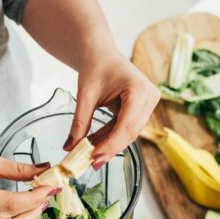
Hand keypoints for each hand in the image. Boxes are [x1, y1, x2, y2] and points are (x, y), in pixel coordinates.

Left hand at [64, 54, 159, 168]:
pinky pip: (127, 128)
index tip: (94, 157)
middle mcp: (149, 97)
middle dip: (110, 148)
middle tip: (91, 163)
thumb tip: (70, 148)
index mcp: (138, 89)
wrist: (101, 53)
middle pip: (130, 132)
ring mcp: (148, 103)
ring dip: (109, 144)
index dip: (111, 144)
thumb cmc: (95, 66)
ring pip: (129, 133)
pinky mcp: (143, 109)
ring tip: (89, 154)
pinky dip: (111, 137)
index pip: (126, 125)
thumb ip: (79, 122)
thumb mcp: (85, 95)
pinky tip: (96, 144)